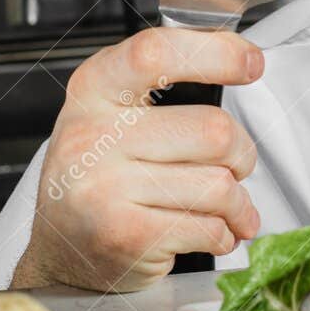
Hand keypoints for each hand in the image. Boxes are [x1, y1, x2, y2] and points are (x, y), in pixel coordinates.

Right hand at [12, 27, 263, 291]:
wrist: (59, 256)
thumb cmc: (100, 180)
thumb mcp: (112, 117)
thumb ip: (161, 87)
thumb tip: (240, 59)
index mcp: (93, 91)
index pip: (157, 53)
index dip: (216, 54)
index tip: (250, 63)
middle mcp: (93, 136)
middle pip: (214, 130)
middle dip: (243, 155)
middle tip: (236, 168)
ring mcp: (106, 189)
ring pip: (219, 185)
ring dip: (238, 204)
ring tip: (228, 210)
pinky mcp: (126, 237)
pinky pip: (209, 229)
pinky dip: (225, 235)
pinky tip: (210, 234)